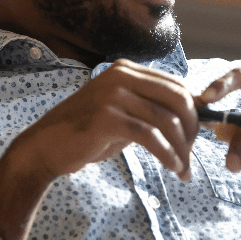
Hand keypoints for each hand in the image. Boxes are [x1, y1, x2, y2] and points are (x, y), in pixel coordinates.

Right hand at [15, 59, 198, 181]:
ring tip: (183, 169)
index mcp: (127, 70)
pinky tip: (172, 167)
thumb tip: (193, 119)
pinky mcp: (107, 118)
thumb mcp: (122, 114)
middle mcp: (121, 76)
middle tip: (192, 154)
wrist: (44, 148)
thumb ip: (151, 110)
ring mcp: (113, 95)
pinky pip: (150, 136)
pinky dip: (167, 154)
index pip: (177, 85)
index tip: (196, 137)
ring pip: (167, 121)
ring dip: (181, 149)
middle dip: (192, 130)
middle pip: (178, 99)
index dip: (194, 112)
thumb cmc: (86, 134)